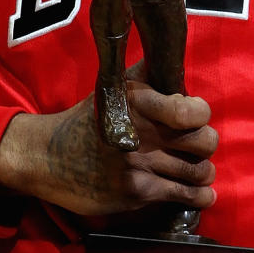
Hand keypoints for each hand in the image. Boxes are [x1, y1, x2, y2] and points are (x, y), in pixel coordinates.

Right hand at [0, 74, 218, 219]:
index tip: (196, 118)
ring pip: (198, 171)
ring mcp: (139, 165)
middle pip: (203, 141)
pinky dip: (199, 196)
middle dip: (206, 144)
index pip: (191, 111)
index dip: (201, 114)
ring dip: (203, 172)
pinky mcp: (135, 192)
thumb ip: (147, 75)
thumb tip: (173, 56)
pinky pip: (183, 195)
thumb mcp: (113, 88)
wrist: (48, 157)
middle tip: (197, 146)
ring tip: (199, 170)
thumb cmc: (86, 121)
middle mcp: (142, 133)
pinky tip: (202, 193)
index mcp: (139, 101)